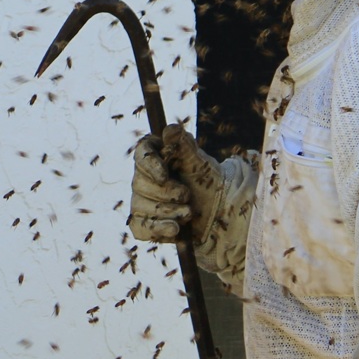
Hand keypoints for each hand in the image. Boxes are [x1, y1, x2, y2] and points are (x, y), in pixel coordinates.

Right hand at [130, 122, 226, 244]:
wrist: (219, 212)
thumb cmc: (208, 182)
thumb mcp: (200, 163)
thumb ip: (185, 146)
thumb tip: (171, 128)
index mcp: (156, 157)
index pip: (141, 155)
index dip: (150, 166)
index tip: (164, 175)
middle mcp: (144, 178)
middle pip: (139, 184)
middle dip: (165, 193)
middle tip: (187, 196)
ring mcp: (141, 201)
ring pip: (141, 207)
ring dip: (168, 212)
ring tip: (189, 213)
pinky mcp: (145, 223)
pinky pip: (141, 227)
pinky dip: (158, 229)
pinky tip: (174, 230)